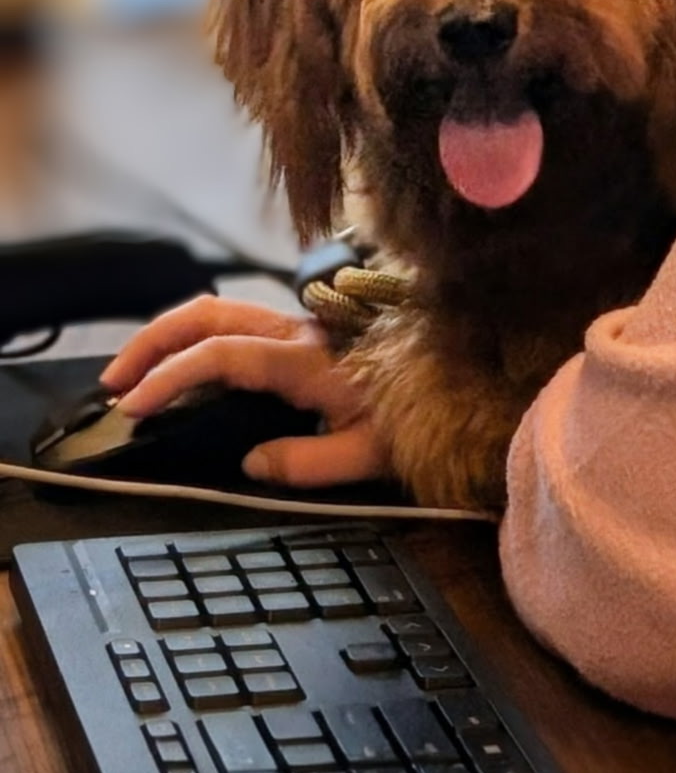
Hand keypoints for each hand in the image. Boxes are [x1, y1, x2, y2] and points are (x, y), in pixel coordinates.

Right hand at [99, 296, 393, 489]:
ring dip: (170, 334)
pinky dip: (197, 335)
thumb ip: (307, 463)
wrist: (464, 373)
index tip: (133, 406)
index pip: (222, 355)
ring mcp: (299, 324)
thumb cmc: (421, 411)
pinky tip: (184, 364)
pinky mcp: (304, 327)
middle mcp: (297, 331)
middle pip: (209, 313)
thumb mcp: (370, 453)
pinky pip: (239, 319)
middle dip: (153, 341)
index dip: (171, 376)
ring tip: (135, 372)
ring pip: (220, 309)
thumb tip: (250, 463)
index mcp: (306, 360)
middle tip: (114, 383)